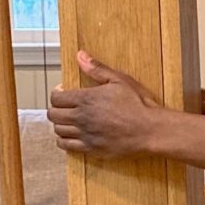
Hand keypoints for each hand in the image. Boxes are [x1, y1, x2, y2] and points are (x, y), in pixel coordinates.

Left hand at [47, 51, 161, 156]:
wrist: (151, 130)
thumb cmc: (138, 104)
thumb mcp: (120, 80)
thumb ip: (97, 69)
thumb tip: (80, 55)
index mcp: (86, 99)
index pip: (56, 98)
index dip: (57, 93)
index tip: (63, 92)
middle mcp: (82, 117)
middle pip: (53, 114)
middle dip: (57, 109)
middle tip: (65, 107)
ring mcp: (86, 134)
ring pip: (58, 130)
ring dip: (60, 124)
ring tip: (69, 121)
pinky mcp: (91, 148)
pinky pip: (67, 146)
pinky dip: (64, 141)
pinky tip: (71, 135)